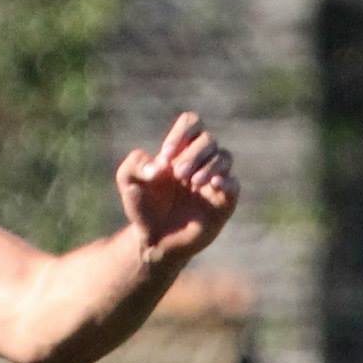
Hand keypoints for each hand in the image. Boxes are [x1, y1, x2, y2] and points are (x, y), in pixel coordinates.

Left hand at [116, 112, 238, 264]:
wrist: (154, 239)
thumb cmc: (142, 206)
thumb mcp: (128, 182)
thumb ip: (135, 164)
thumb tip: (158, 166)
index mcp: (178, 151)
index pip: (192, 123)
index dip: (182, 132)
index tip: (166, 156)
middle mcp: (199, 162)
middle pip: (208, 140)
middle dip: (193, 154)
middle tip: (178, 174)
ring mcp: (212, 181)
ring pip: (225, 156)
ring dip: (210, 165)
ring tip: (193, 182)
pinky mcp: (223, 202)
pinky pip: (234, 184)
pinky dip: (227, 181)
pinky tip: (214, 185)